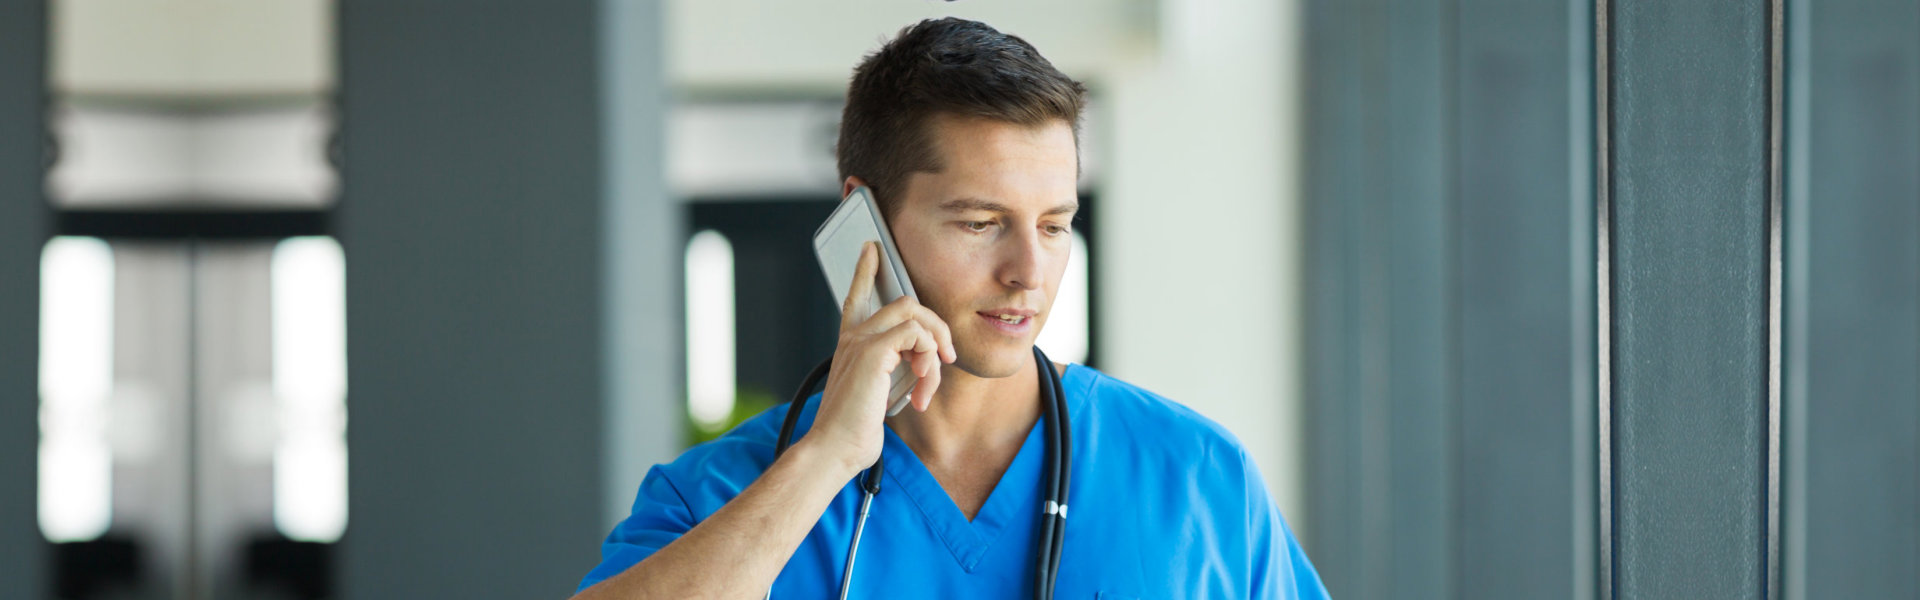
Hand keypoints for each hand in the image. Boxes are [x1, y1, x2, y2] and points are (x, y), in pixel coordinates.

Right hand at [802, 242, 956, 474]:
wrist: (834, 448)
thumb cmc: (855, 428)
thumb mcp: (879, 392)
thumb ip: (896, 370)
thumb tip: (926, 361)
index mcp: (851, 345)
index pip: (856, 298)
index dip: (864, 271)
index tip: (871, 250)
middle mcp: (854, 338)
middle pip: (905, 303)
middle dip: (937, 327)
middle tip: (946, 359)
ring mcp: (862, 341)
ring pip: (915, 316)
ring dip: (935, 352)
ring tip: (927, 388)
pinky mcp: (872, 352)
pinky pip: (917, 335)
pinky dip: (929, 361)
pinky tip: (921, 390)